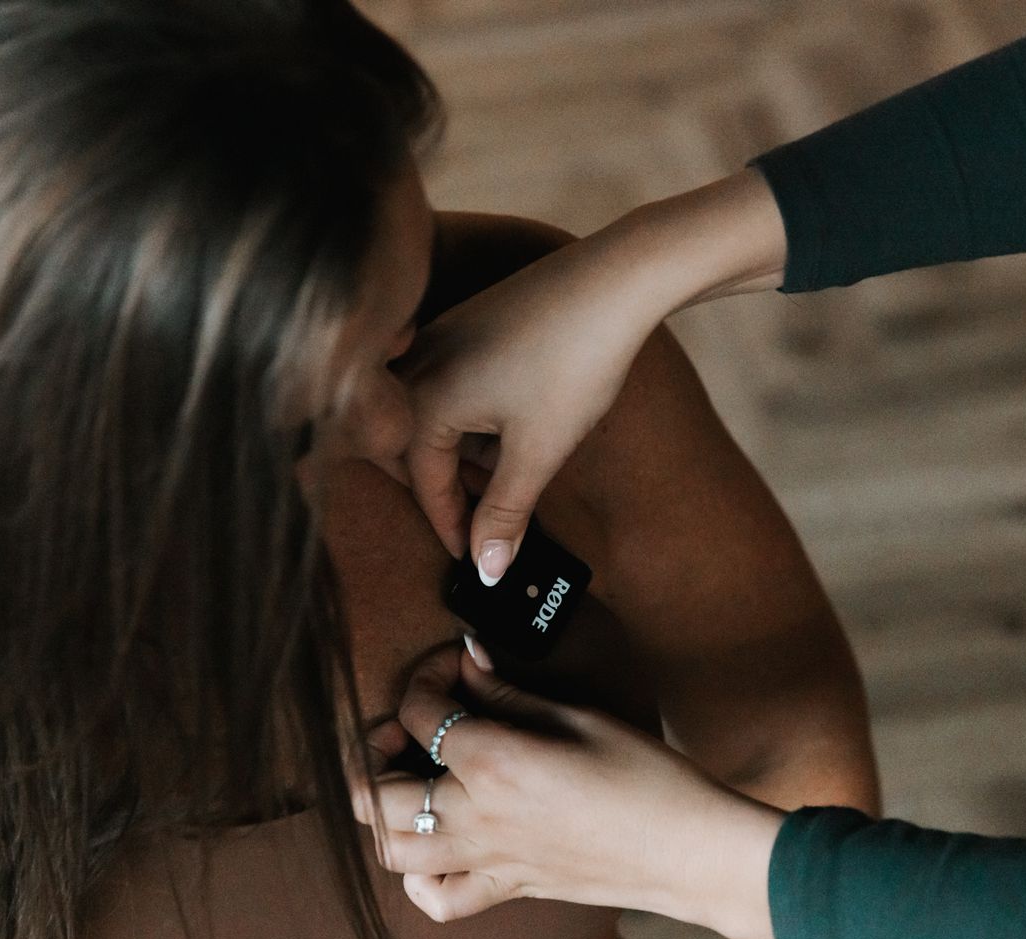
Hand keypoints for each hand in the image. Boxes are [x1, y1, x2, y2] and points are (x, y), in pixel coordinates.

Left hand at [349, 642, 783, 938]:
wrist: (689, 851)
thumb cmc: (646, 776)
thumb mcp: (578, 717)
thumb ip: (509, 694)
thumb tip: (467, 661)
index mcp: (493, 762)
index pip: (419, 712)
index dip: (426, 676)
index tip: (450, 665)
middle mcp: (475, 817)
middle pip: (375, 793)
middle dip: (369, 750)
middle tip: (402, 726)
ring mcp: (486, 861)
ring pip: (390, 851)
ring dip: (382, 812)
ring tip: (407, 780)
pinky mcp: (507, 889)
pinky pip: (438, 900)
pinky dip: (419, 879)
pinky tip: (436, 847)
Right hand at [403, 234, 658, 583]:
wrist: (614, 282)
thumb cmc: (573, 361)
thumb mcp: (538, 452)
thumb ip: (504, 513)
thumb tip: (486, 568)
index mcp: (425, 398)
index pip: (423, 481)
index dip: (450, 526)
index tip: (472, 558)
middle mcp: (420, 362)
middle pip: (410, 446)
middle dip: (443, 489)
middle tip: (477, 523)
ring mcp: (442, 335)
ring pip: (428, 413)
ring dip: (457, 452)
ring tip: (502, 475)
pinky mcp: (468, 320)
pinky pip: (447, 381)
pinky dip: (467, 416)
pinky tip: (508, 427)